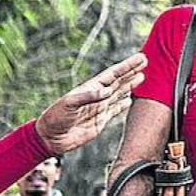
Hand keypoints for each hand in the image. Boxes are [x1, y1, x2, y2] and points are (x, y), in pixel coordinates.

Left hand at [33, 54, 148, 154]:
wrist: (50, 138)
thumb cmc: (55, 118)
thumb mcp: (69, 103)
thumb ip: (88, 96)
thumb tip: (108, 90)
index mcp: (90, 88)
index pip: (112, 74)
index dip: (127, 66)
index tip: (140, 58)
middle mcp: (96, 96)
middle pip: (118, 81)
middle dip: (131, 71)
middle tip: (145, 61)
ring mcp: (99, 108)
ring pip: (119, 93)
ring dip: (130, 85)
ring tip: (141, 76)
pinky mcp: (100, 121)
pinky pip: (115, 110)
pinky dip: (123, 105)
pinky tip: (130, 99)